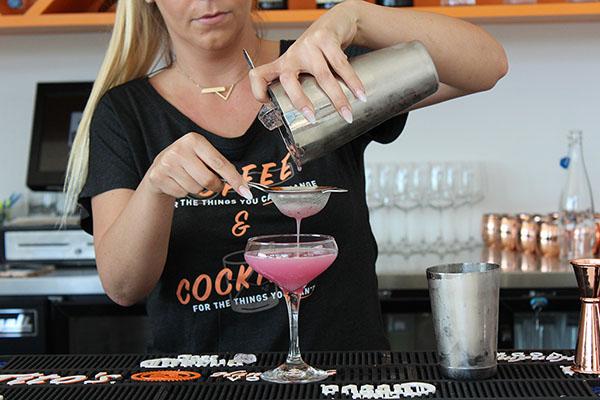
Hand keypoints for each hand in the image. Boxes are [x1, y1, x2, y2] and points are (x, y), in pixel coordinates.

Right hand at [144, 132, 251, 199]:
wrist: (160, 166)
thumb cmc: (189, 161)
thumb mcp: (202, 156)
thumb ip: (220, 166)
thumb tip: (243, 186)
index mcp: (195, 140)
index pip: (220, 163)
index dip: (234, 179)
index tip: (246, 192)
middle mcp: (179, 149)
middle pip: (208, 180)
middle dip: (215, 187)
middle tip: (213, 185)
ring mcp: (167, 163)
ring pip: (195, 189)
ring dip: (198, 189)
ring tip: (189, 178)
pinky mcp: (158, 177)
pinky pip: (182, 194)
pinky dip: (184, 192)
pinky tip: (178, 182)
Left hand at [249, 1, 365, 123]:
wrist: (336, 21)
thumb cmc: (319, 51)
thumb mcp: (304, 66)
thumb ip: (304, 87)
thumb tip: (313, 122)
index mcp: (283, 64)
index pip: (259, 76)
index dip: (259, 92)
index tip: (271, 105)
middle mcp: (292, 55)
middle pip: (288, 80)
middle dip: (300, 101)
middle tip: (312, 118)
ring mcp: (308, 46)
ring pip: (322, 76)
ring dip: (337, 98)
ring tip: (347, 114)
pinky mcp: (326, 38)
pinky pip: (341, 65)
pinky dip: (353, 82)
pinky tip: (360, 94)